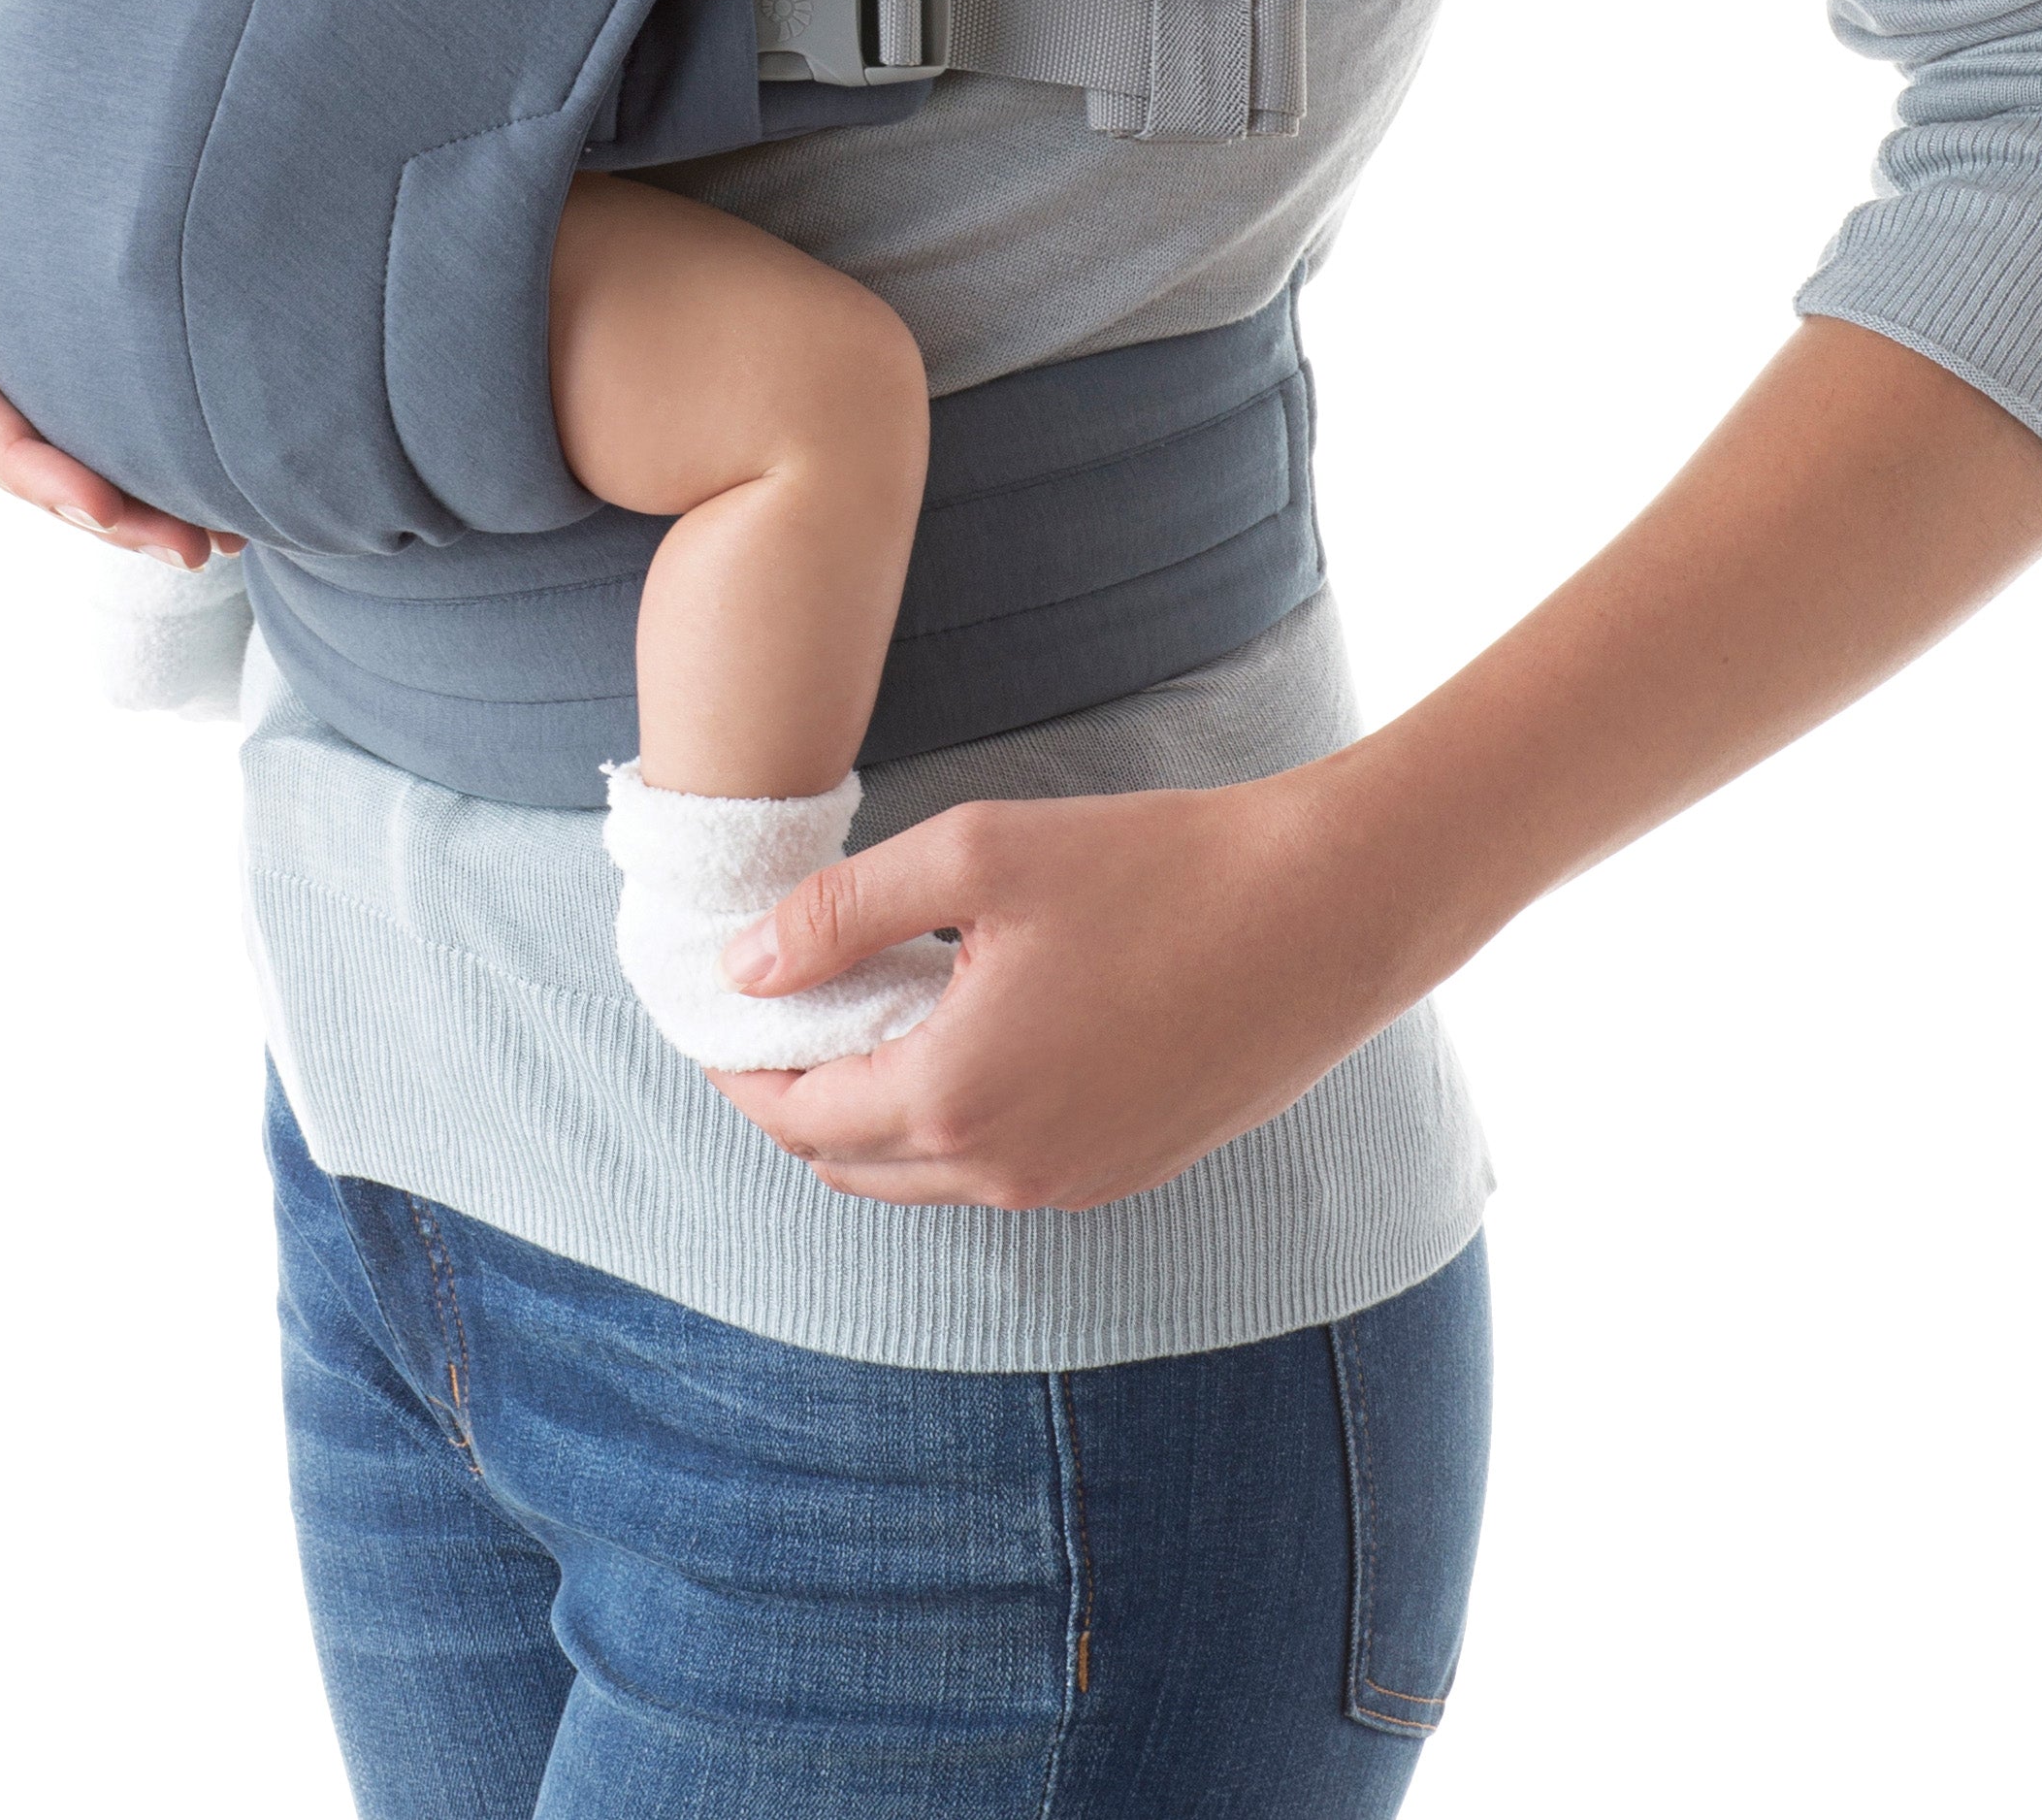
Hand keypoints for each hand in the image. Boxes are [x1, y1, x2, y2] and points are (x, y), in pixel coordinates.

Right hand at [0, 0, 235, 570]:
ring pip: (25, 449)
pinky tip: (191, 501)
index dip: (17, 455)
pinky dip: (113, 465)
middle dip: (83, 503)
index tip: (99, 499)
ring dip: (110, 505)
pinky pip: (50, 416)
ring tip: (208, 543)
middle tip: (188, 543)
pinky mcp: (4, 338)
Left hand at [702, 773, 1404, 1212]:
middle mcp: (1004, 1169)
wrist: (1323, 914)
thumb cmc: (1155, 868)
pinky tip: (969, 1029)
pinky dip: (951, 1121)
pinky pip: (997, 1171)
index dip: (741, 1065)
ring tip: (871, 1008)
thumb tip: (743, 968)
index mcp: (954, 1095)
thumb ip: (843, 914)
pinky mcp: (1123, 1172)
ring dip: (873, 1112)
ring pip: (921, 1176)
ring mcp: (1070, 1184)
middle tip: (786, 1008)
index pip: (796, 1115)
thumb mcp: (977, 856)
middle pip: (845, 1162)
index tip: (718, 1011)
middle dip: (797, 1095)